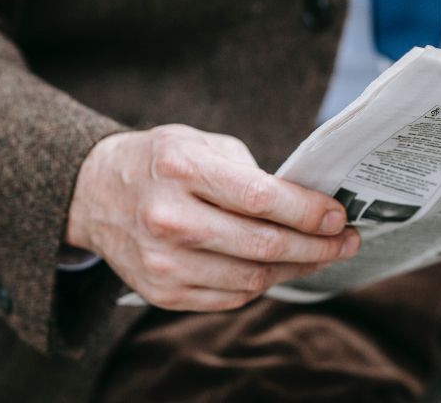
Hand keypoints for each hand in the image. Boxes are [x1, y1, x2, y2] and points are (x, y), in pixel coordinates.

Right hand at [66, 124, 359, 310]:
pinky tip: (276, 267)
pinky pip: (230, 298)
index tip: (339, 215)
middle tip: (346, 241)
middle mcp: (168, 218)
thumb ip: (250, 172)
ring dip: (295, 268)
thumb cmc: (159, 162)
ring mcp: (162, 262)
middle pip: (262, 245)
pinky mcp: (161, 292)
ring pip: (251, 279)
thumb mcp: (200, 142)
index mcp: (181, 170)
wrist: (95, 194)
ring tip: (317, 254)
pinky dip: (261, 284)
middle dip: (317, 246)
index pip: (261, 199)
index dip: (309, 212)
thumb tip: (307, 207)